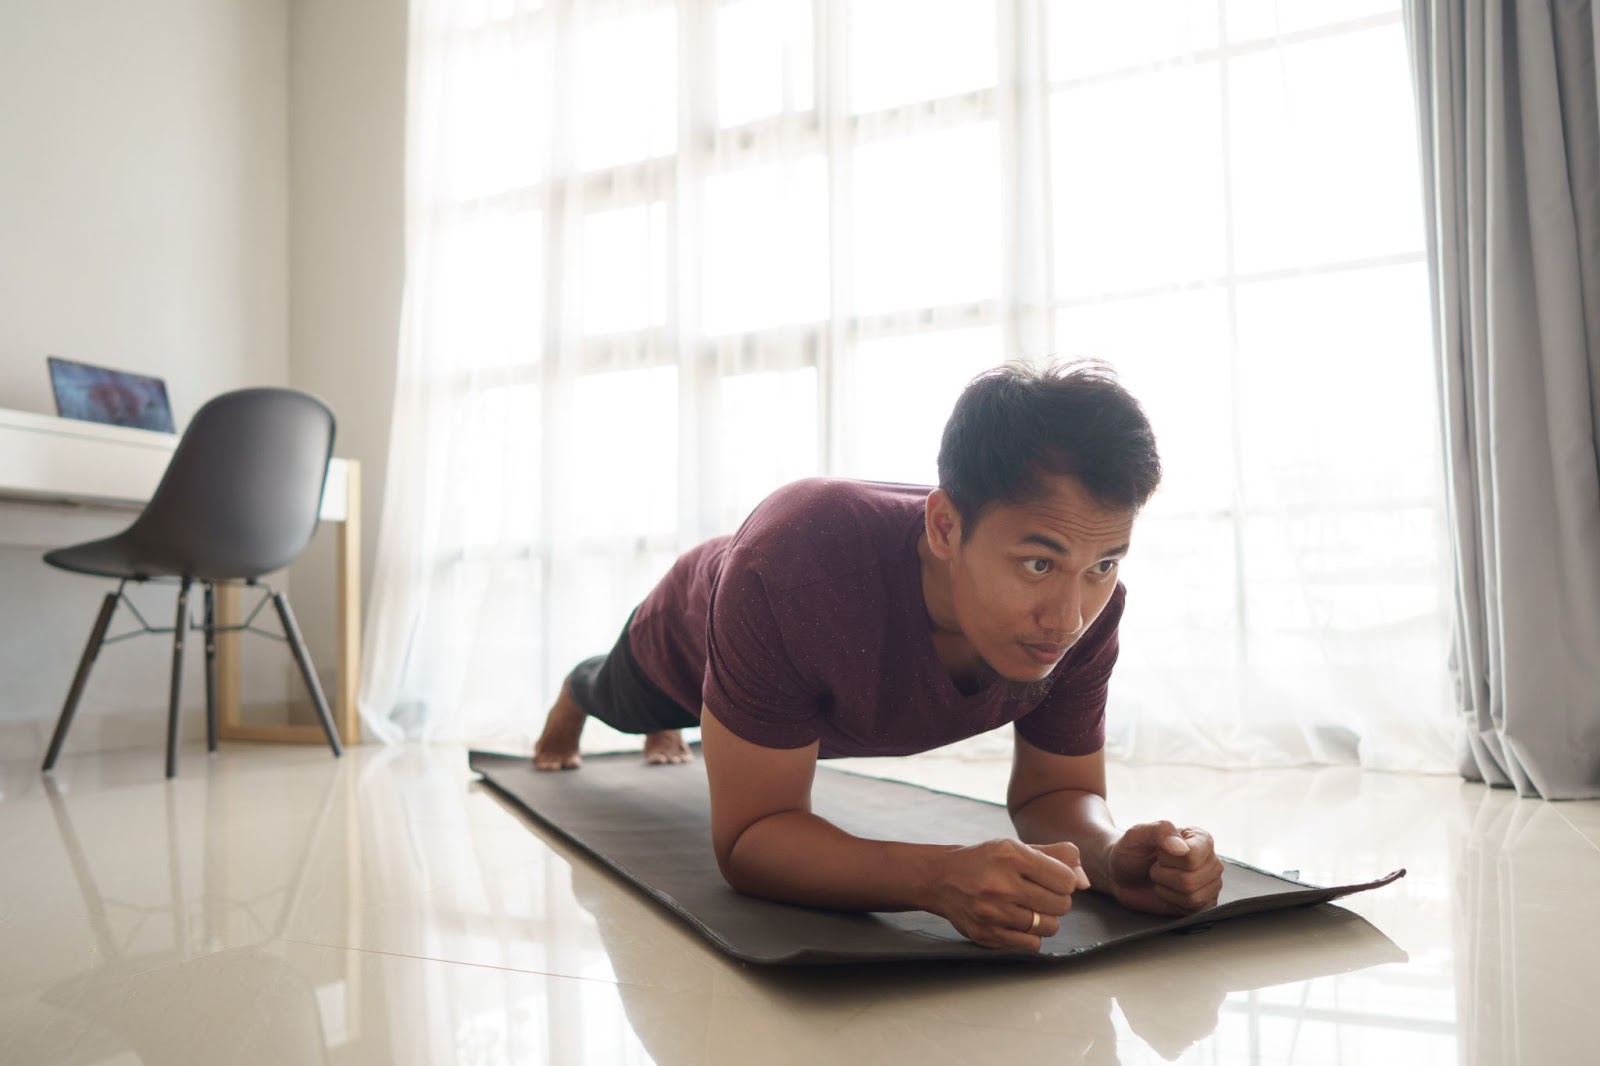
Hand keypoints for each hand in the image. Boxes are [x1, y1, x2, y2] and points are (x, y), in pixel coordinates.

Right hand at [928, 838, 1091, 950]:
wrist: (941, 878)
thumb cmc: (986, 861)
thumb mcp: (1018, 846)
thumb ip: (1057, 857)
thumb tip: (1085, 882)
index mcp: (1011, 855)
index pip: (1066, 880)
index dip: (1065, 881)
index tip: (1051, 878)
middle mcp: (1000, 884)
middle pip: (1061, 905)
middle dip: (1057, 900)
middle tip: (1039, 893)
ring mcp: (992, 913)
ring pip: (1049, 927)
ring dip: (1045, 919)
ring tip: (1030, 907)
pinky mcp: (987, 935)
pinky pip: (1032, 944)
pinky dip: (1031, 935)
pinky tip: (1018, 920)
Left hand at [1105, 821, 1222, 915]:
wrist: (1122, 875)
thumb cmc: (1131, 851)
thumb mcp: (1137, 834)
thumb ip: (1160, 831)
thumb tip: (1182, 848)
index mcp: (1200, 838)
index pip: (1192, 857)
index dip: (1167, 859)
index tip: (1158, 853)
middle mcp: (1210, 860)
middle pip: (1191, 880)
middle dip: (1163, 876)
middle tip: (1156, 867)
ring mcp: (1210, 883)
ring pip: (1192, 897)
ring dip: (1166, 891)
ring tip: (1161, 879)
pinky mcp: (1205, 903)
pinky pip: (1194, 911)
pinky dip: (1174, 904)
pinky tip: (1168, 893)